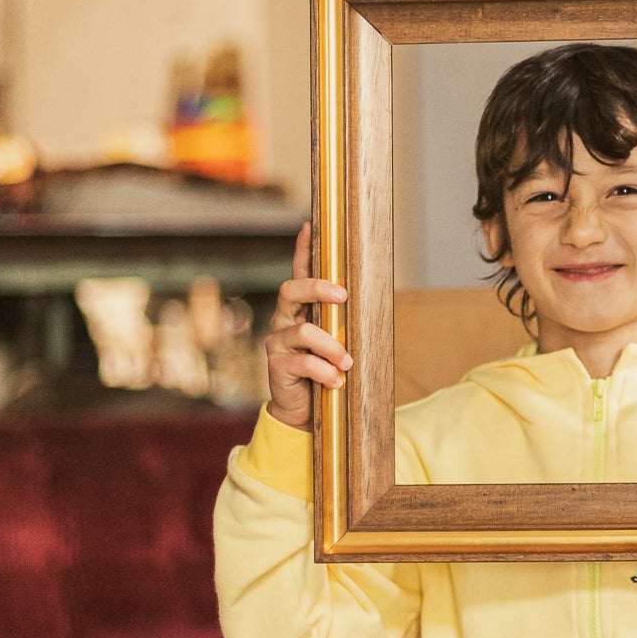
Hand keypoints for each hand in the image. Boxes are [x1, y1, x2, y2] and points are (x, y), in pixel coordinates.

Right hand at [266, 222, 351, 430]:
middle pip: (291, 290)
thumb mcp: (334, 345)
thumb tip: (359, 303)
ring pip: (304, 332)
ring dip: (332, 347)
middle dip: (318, 288)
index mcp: (299, 311)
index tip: (311, 225)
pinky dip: (325, 372)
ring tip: (346, 362)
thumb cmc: (324, 372)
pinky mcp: (277, 366)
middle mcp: (284, 321)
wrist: (304, 412)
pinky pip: (304, 363)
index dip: (302, 250)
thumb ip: (340, 325)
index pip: (299, 274)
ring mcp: (278, 343)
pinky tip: (336, 382)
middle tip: (342, 296)